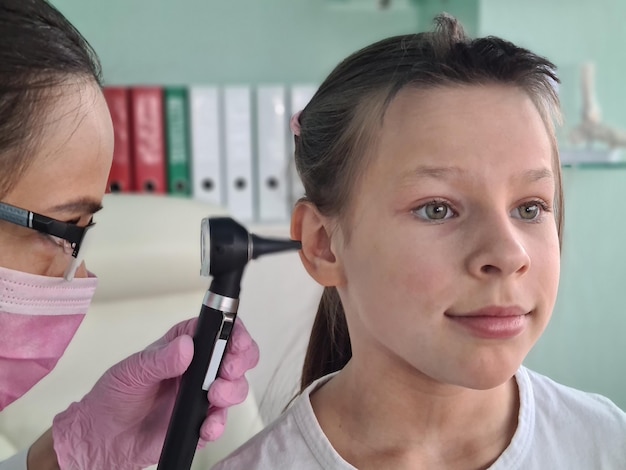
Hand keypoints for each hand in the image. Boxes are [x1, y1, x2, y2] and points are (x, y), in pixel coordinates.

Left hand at [51, 317, 258, 469]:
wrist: (103, 440)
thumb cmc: (114, 397)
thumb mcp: (133, 371)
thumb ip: (161, 359)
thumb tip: (186, 346)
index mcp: (183, 346)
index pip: (218, 330)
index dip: (235, 332)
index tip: (235, 341)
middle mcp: (198, 368)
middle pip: (237, 357)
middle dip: (241, 361)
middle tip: (228, 371)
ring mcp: (202, 395)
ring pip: (236, 388)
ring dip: (232, 391)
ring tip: (214, 397)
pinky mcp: (200, 421)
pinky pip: (221, 421)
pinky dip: (218, 423)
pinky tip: (206, 425)